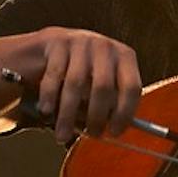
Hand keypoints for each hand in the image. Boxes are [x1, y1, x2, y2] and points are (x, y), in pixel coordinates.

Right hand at [33, 28, 141, 142]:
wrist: (47, 47)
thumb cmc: (78, 73)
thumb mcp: (99, 86)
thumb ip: (109, 104)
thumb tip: (114, 132)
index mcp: (123, 56)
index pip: (131, 86)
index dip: (124, 112)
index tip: (115, 132)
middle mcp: (105, 46)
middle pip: (103, 86)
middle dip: (96, 116)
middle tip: (91, 134)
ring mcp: (81, 41)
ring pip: (75, 83)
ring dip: (68, 115)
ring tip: (62, 135)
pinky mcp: (57, 41)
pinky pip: (54, 75)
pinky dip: (50, 97)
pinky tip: (46, 111)